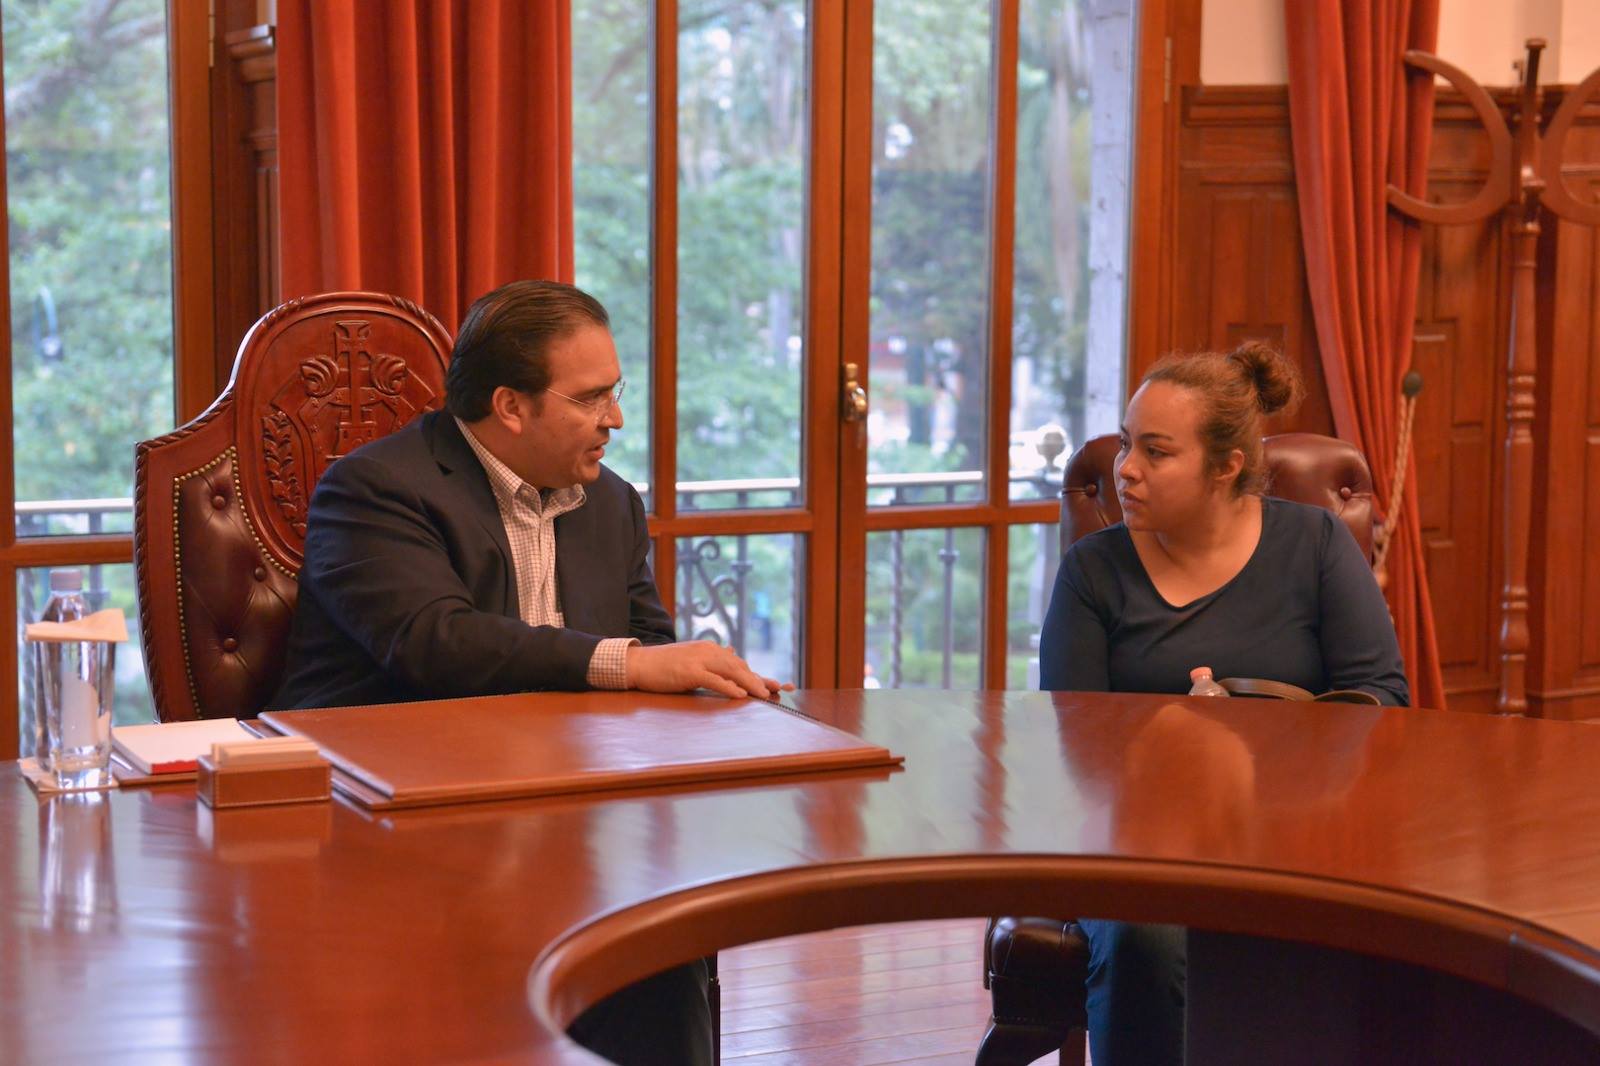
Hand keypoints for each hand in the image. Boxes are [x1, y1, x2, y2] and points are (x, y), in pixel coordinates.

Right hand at [624, 641, 788, 700]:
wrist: (639, 663)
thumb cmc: (664, 665)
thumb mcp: (692, 658)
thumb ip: (713, 659)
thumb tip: (732, 652)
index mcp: (710, 649)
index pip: (739, 663)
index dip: (758, 675)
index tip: (776, 685)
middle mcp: (708, 651)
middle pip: (740, 666)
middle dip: (760, 679)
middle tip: (778, 690)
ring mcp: (699, 660)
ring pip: (731, 671)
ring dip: (750, 683)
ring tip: (764, 695)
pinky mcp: (689, 671)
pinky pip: (714, 679)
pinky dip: (729, 687)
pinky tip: (740, 695)